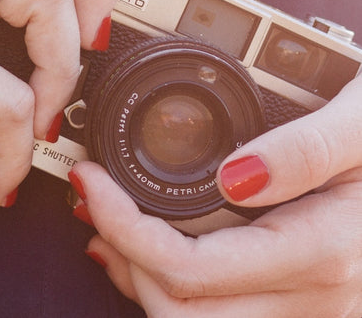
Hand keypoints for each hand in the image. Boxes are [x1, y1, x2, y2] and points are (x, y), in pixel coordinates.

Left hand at [71, 75, 361, 316]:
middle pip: (181, 310)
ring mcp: (309, 313)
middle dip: (122, 255)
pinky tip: (153, 256)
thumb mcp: (361, 129)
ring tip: (110, 227)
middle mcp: (315, 302)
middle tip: (94, 201)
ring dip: (140, 278)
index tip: (93, 182)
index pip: (190, 268)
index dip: (124, 226)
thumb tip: (236, 175)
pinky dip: (172, 289)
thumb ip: (307, 151)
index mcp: (322, 254)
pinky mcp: (301, 306)